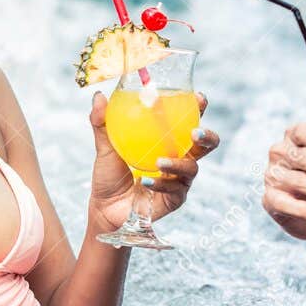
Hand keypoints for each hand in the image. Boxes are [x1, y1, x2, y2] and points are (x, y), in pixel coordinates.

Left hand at [87, 91, 220, 232]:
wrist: (104, 209)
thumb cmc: (109, 176)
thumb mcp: (104, 148)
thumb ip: (102, 123)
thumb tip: (99, 97)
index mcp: (168, 142)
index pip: (188, 122)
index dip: (198, 109)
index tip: (199, 98)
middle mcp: (179, 158)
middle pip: (206, 145)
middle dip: (206, 136)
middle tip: (195, 132)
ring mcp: (178, 180)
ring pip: (192, 169)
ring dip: (178, 163)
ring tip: (159, 161)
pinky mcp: (174, 199)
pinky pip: (174, 190)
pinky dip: (160, 184)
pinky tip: (145, 182)